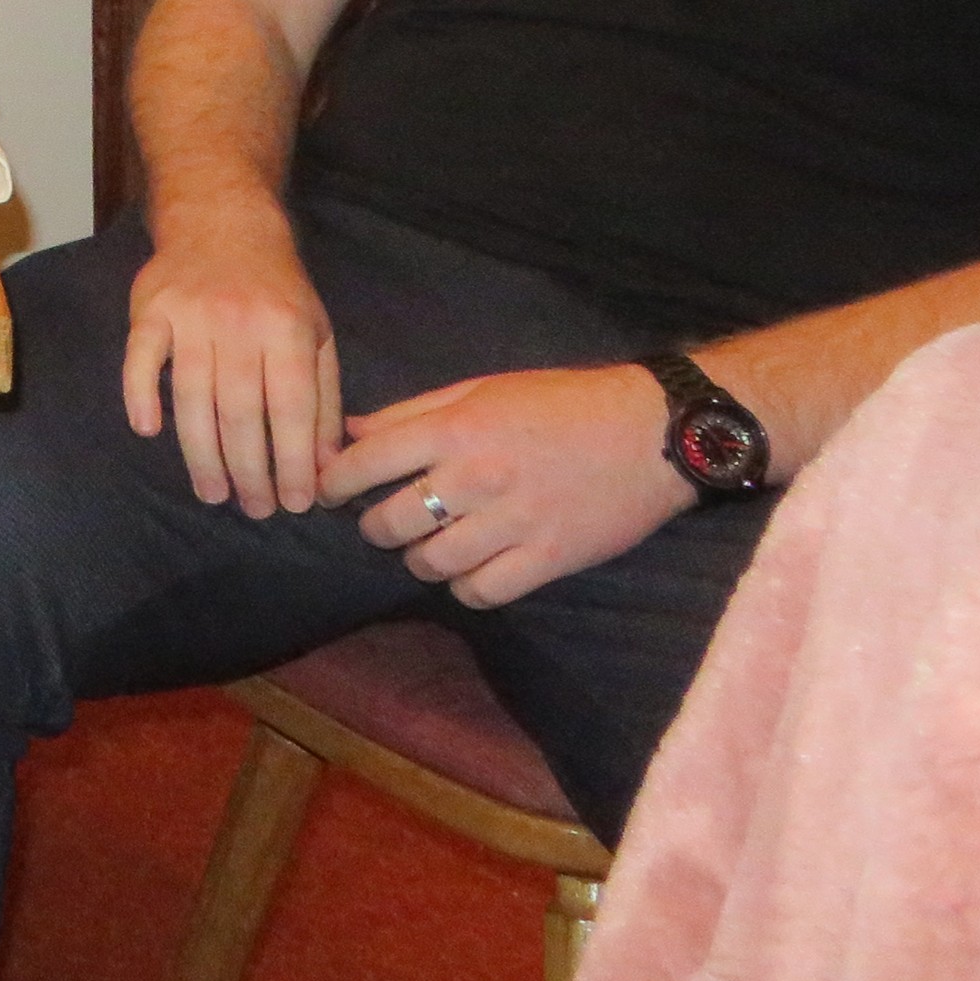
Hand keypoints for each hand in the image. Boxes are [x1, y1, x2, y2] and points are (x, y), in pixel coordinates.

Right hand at [124, 193, 342, 516]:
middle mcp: (240, 323)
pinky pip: (140, 358)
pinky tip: (147, 430)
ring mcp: (190, 316)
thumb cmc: (275, 288)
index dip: (294, 461)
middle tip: (254, 509)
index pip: (292, 408)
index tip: (295, 503)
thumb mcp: (317, 333)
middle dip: (250, 470)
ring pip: (193, 396)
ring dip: (202, 453)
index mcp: (288, 329)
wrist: (221, 221)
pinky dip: (140, 393)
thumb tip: (324, 465)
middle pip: (242, 411)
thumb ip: (322, 397)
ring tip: (213, 494)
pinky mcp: (149, 309)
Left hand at [320, 364, 691, 608]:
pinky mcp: (550, 558)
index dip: (334, 481)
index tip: (327, 491)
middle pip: (391, 521)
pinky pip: (482, 591)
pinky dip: (465, 587)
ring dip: (418, 560)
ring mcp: (514, 521)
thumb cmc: (562, 403)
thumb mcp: (482, 389)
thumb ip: (414, 413)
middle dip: (373, 527)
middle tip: (380, 524)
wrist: (652, 432)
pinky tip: (469, 571)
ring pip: (432, 563)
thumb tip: (351, 431)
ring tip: (425, 548)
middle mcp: (478, 476)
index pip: (366, 462)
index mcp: (457, 428)